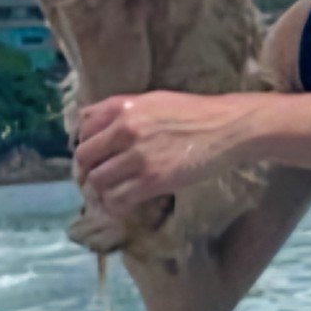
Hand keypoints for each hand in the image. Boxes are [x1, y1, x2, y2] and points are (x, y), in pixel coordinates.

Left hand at [73, 90, 252, 221]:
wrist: (228, 128)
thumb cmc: (196, 114)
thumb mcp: (155, 101)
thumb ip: (125, 111)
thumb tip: (101, 127)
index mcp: (123, 106)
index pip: (83, 128)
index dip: (83, 146)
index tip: (90, 159)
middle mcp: (125, 128)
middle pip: (84, 157)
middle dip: (84, 173)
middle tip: (92, 184)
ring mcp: (138, 155)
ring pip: (97, 181)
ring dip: (97, 194)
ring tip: (104, 200)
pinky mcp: (153, 179)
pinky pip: (118, 198)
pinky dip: (113, 207)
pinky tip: (119, 209)